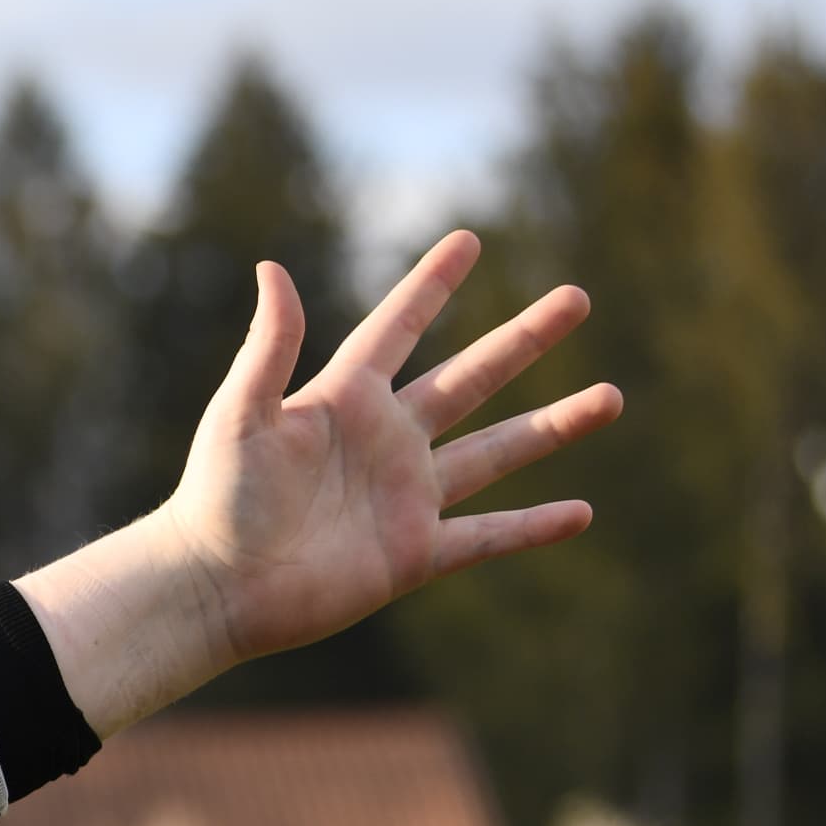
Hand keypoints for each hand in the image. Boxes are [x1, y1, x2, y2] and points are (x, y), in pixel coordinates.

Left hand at [23, 230, 621, 733]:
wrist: (213, 587)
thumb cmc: (215, 497)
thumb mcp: (240, 413)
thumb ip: (270, 345)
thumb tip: (272, 266)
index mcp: (344, 400)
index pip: (399, 328)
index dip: (431, 285)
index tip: (468, 239)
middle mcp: (386, 442)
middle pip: (471, 379)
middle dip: (524, 339)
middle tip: (577, 297)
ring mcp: (405, 497)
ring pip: (498, 452)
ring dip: (555, 426)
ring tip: (612, 395)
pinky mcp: (414, 554)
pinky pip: (488, 537)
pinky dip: (533, 527)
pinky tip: (583, 512)